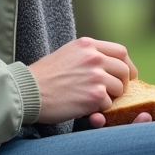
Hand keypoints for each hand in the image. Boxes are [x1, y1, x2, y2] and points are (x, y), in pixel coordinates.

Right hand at [28, 37, 142, 124]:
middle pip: (124, 70)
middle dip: (122, 83)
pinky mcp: (95, 95)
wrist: (27, 92)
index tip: (127, 75)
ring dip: (110, 97)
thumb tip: (108, 64)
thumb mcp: (67, 54)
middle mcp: (94, 57)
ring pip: (119, 88)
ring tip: (93, 100)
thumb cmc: (43, 76)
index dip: (127, 65)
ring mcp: (96, 76)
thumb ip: (88, 55)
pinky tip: (83, 107)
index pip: (120, 52)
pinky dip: (99, 109)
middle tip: (113, 92)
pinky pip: (109, 104)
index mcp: (87, 45)